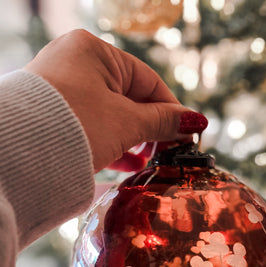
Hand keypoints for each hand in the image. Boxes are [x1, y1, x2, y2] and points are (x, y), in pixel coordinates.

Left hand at [24, 29, 206, 171]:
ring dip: (133, 139)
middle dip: (151, 128)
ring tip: (148, 161)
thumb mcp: (126, 122)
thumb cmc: (75, 126)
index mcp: (95, 52)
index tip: (186, 135)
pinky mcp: (54, 114)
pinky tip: (128, 163)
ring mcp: (63, 89)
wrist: (18, 155)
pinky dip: (112, 142)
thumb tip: (195, 121)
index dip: (171, 111)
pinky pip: (93, 125)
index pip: (148, 81)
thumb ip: (162, 121)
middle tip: (167, 153)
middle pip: (130, 98)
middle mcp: (76, 63)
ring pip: (111, 114)